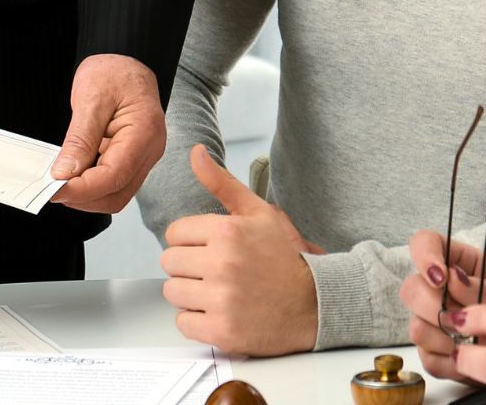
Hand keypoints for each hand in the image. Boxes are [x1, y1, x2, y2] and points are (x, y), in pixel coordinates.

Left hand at [49, 54, 165, 212]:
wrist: (126, 63)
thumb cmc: (114, 73)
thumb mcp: (91, 98)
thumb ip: (80, 138)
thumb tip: (65, 173)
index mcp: (144, 133)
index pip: (113, 176)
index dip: (82, 189)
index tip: (54, 189)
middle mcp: (149, 151)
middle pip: (117, 194)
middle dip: (83, 198)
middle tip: (52, 189)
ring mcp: (143, 158)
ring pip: (115, 195)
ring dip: (86, 196)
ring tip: (60, 183)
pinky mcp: (132, 160)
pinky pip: (113, 184)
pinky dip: (91, 187)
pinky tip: (73, 176)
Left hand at [160, 144, 323, 355]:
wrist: (316, 304)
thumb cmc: (285, 258)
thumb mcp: (259, 213)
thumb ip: (222, 183)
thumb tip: (195, 153)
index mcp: (227, 232)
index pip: (174, 234)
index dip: (191, 241)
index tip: (210, 249)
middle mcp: (222, 264)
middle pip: (169, 263)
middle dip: (189, 267)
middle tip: (216, 271)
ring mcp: (221, 300)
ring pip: (173, 292)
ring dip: (192, 294)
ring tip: (219, 291)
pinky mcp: (221, 331)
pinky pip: (183, 323)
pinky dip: (198, 322)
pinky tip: (221, 312)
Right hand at [399, 229, 485, 381]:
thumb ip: (482, 288)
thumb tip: (451, 278)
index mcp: (457, 263)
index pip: (424, 243)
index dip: (423, 256)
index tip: (441, 278)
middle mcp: (438, 290)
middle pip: (411, 289)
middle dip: (432, 306)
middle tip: (460, 320)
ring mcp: (433, 322)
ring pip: (415, 328)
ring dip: (442, 339)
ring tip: (472, 344)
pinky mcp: (435, 352)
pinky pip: (428, 359)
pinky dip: (449, 363)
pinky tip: (470, 361)